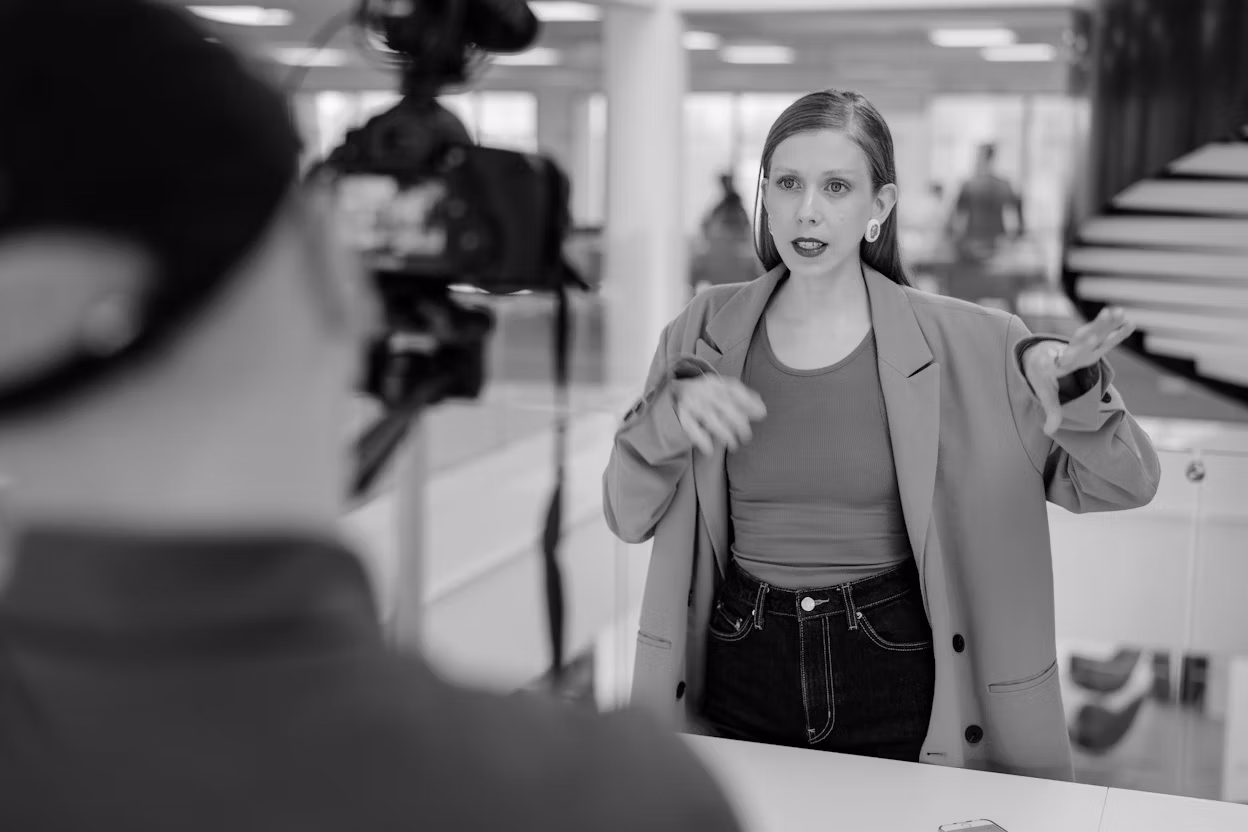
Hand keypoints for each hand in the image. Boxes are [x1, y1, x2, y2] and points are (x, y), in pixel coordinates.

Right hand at [673, 375, 766, 454]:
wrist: (678, 388)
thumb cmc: (709, 393)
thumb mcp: (724, 390)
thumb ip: (743, 400)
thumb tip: (762, 412)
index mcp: (717, 384)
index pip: (735, 391)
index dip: (750, 402)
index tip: (762, 414)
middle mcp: (705, 391)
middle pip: (725, 406)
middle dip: (739, 423)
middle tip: (746, 437)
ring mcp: (693, 402)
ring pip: (710, 418)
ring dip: (724, 433)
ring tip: (733, 445)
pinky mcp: (682, 413)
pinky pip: (691, 427)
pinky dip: (700, 440)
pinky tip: (709, 451)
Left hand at [1023, 307, 1135, 435]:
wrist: (1037, 358)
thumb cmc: (1042, 378)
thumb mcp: (1045, 394)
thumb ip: (1051, 412)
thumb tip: (1048, 432)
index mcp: (1060, 365)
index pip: (1065, 361)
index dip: (1068, 358)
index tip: (1070, 353)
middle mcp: (1071, 352)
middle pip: (1082, 342)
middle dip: (1092, 332)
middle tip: (1100, 323)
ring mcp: (1080, 345)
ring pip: (1094, 332)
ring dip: (1105, 323)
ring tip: (1117, 311)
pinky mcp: (1088, 341)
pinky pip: (1102, 333)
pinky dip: (1113, 327)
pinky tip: (1127, 319)